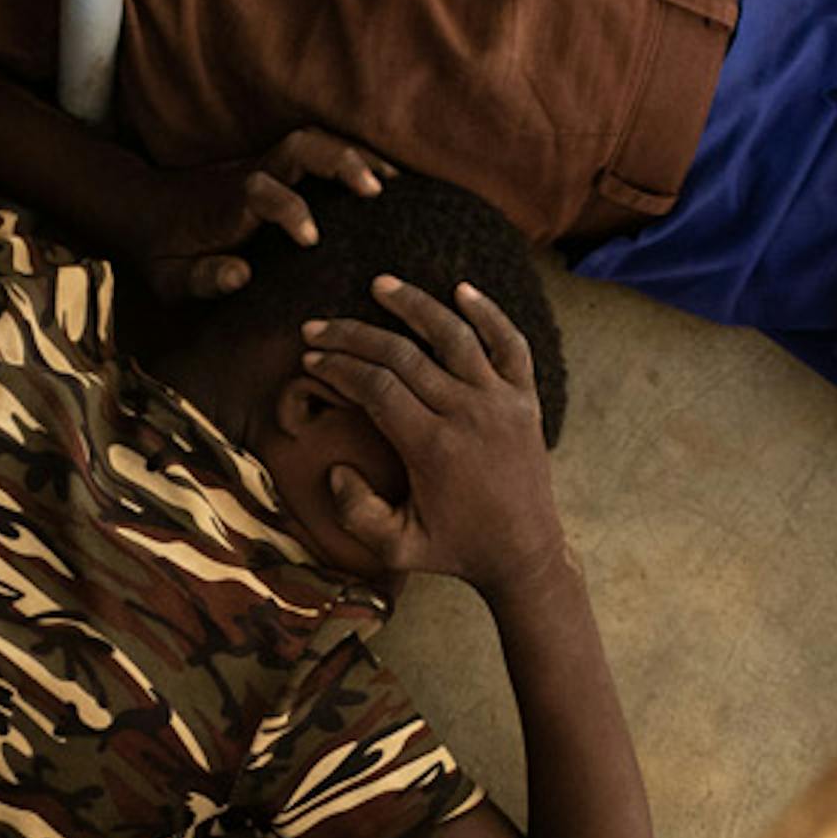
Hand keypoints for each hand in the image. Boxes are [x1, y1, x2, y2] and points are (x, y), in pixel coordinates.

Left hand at [119, 129, 392, 302]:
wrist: (140, 210)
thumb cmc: (161, 253)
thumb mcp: (169, 279)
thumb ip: (203, 278)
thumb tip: (241, 274)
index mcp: (227, 204)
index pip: (263, 193)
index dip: (289, 210)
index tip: (312, 238)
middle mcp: (250, 175)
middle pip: (299, 148)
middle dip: (340, 163)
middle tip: (380, 190)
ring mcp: (263, 164)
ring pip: (313, 142)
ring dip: (355, 154)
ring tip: (397, 180)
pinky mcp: (273, 165)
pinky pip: (316, 150)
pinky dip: (350, 155)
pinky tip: (382, 176)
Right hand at [300, 277, 567, 596]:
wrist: (524, 553)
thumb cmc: (455, 550)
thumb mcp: (397, 550)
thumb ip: (357, 514)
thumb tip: (336, 471)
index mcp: (433, 448)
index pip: (376, 387)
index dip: (338, 368)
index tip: (311, 359)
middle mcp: (468, 415)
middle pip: (403, 355)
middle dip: (353, 336)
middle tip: (317, 326)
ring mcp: (501, 402)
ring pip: (454, 335)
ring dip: (414, 305)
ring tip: (379, 284)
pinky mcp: (525, 399)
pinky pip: (510, 343)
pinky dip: (488, 313)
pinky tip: (460, 290)